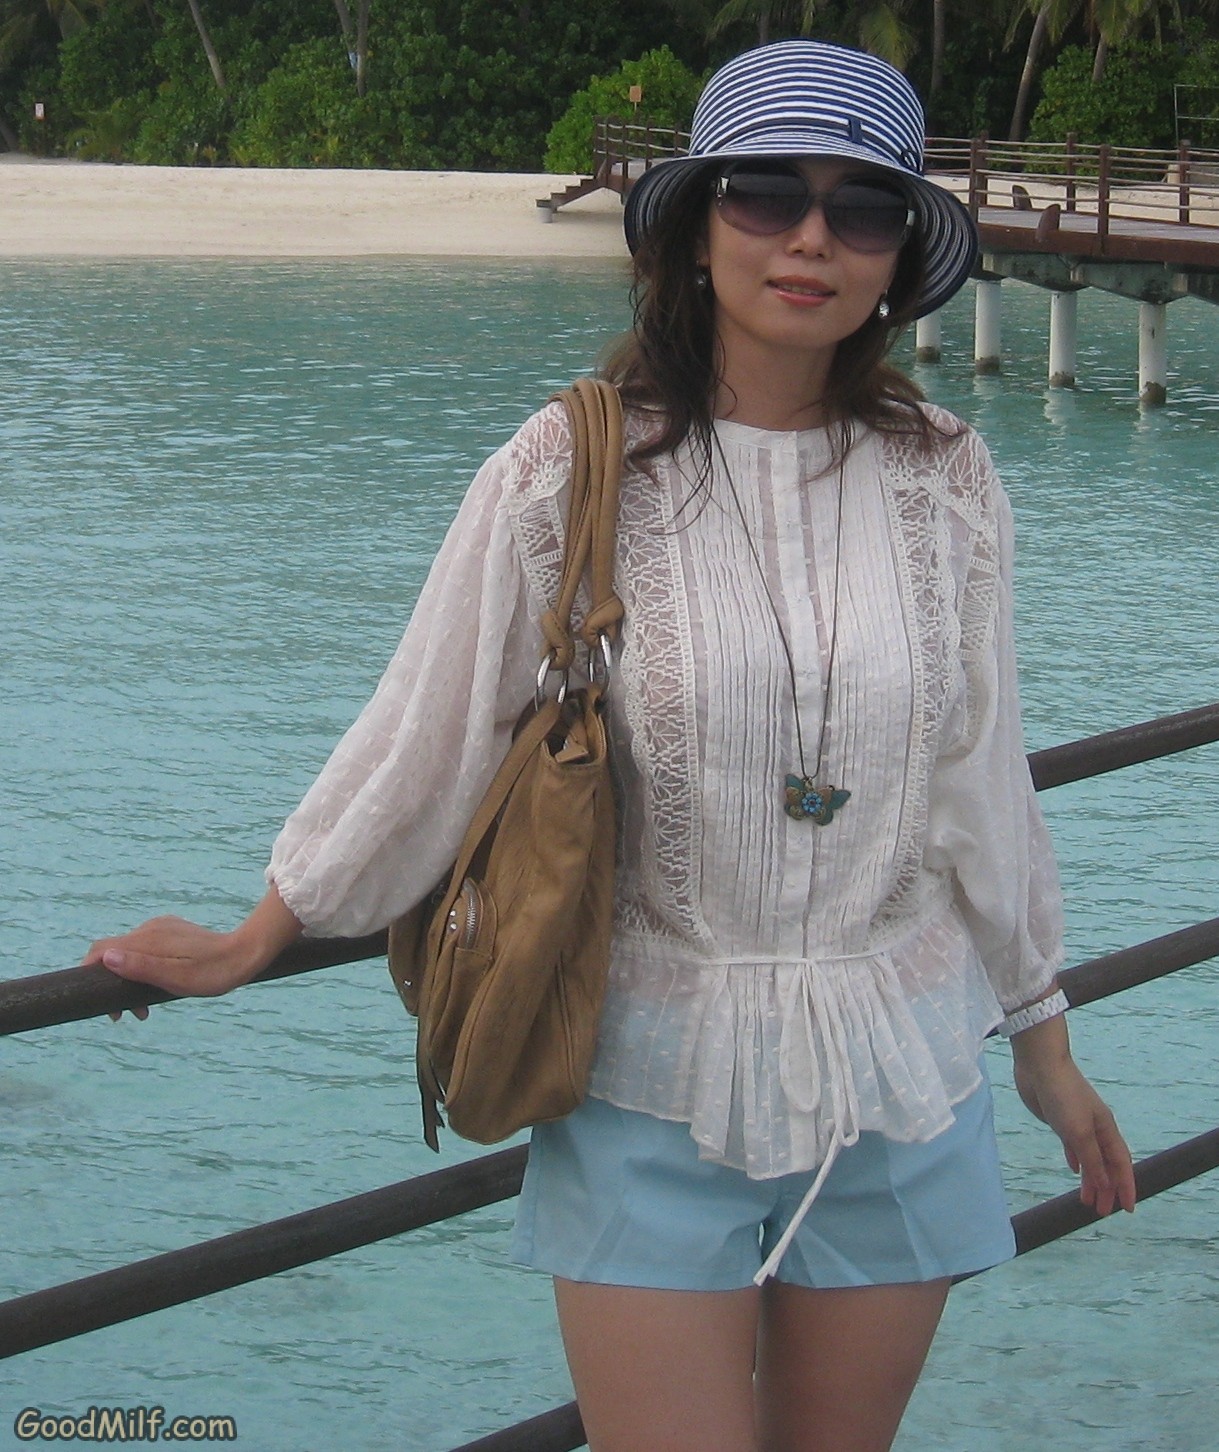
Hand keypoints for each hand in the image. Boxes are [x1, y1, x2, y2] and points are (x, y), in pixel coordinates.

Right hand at [82, 917, 258, 1020]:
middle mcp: (150, 928)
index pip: (101, 949)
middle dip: (113, 983)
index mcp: (147, 939)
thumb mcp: (176, 978)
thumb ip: (141, 967)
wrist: (245, 953)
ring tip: (145, 1009)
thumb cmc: (212, 972)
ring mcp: (162, 928)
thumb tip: (107, 958)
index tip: (104, 1002)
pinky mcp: (173, 932)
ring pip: (131, 953)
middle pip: (114, 953)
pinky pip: (147, 950)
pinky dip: (145, 969)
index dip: (91, 974)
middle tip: (129, 1014)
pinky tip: (159, 987)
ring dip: (130, 979)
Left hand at [1011, 1016, 1136, 1215]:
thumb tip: (1105, 1184)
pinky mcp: (1060, 1120)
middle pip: (1105, 1164)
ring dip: (1090, 1179)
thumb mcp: (1079, 1132)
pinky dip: (1077, 1160)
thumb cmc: (1063, 1096)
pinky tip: (1074, 1169)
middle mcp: (1096, 1128)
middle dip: (1106, 1188)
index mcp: (1106, 1129)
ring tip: (1086, 1200)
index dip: (1125, 1186)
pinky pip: (1074, 1146)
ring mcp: (1078, 1124)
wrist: (1041, 1066)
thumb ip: (1092, 1159)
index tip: (1128, 1209)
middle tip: (1102, 1212)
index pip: (1121, 1164)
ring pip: (1089, 1158)